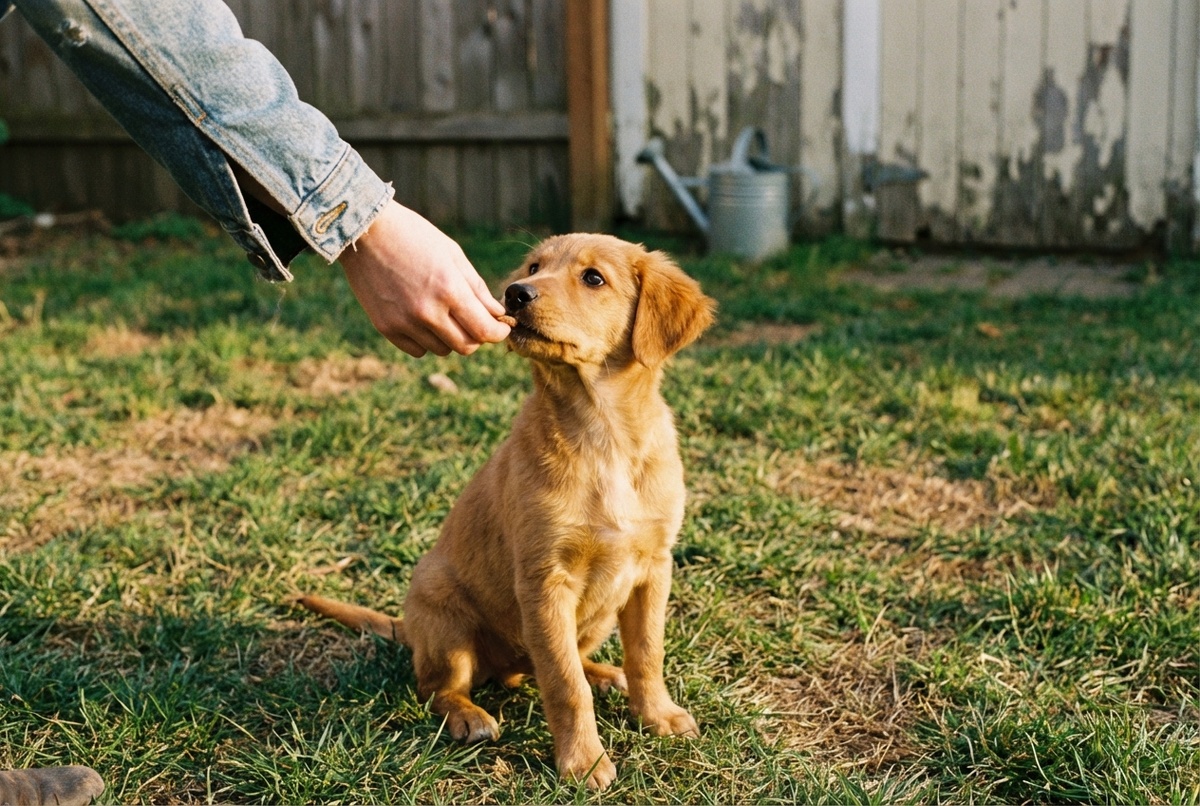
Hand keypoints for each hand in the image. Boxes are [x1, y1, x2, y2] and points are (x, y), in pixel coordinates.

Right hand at [338, 202, 510, 356]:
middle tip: (475, 322)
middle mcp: (428, 311)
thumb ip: (477, 288)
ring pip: (442, 350)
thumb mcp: (452, 254)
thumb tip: (497, 314)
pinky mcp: (386, 327)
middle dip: (478, 337)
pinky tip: (424, 320)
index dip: (498, 333)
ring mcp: (404, 322)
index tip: (500, 327)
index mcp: (449, 290)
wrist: (364, 231)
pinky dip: (426, 340)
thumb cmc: (414, 236)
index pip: (484, 331)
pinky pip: (418, 349)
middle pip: (466, 347)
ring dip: (451, 338)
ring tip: (446, 315)